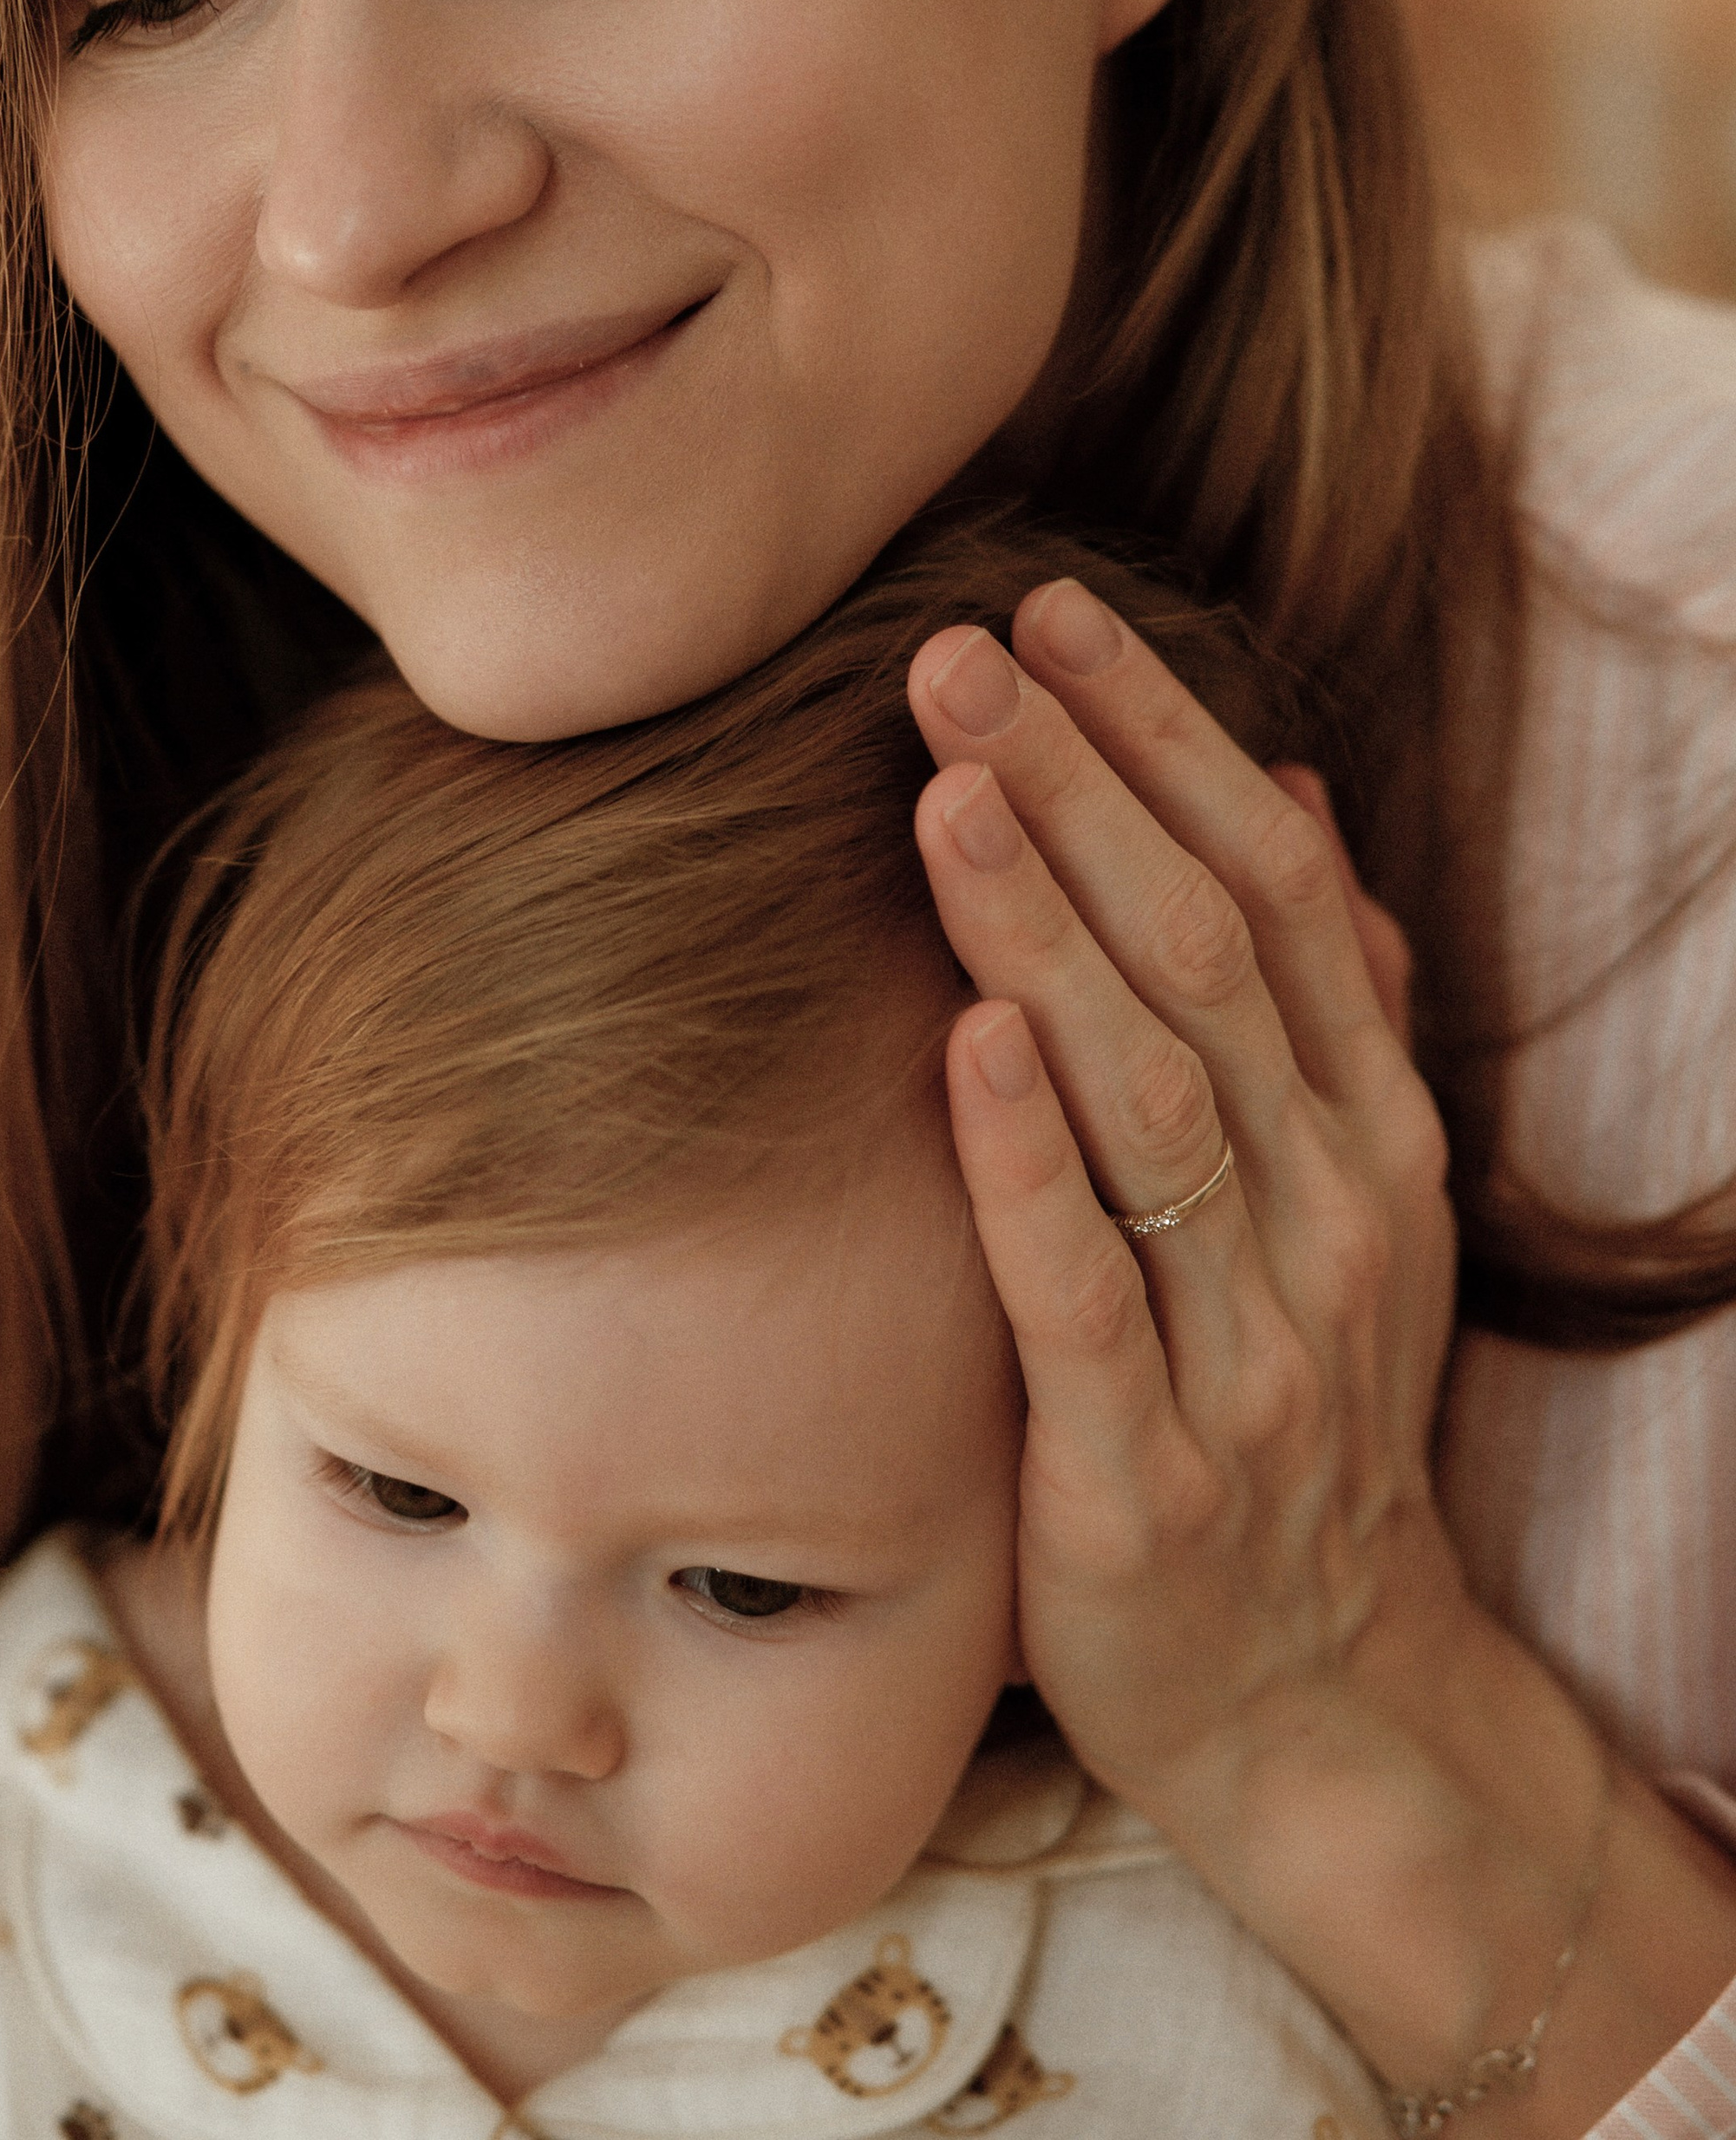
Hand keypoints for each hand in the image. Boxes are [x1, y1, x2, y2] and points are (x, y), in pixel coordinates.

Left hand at [909, 578, 1735, 2122]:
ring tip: (947, 788)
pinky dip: (1028, 1162)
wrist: (1314, 1700)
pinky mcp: (1142, 1476)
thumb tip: (1296, 789)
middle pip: (1205, 960)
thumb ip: (1329, 1003)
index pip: (1275, 888)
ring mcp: (1248, 1350)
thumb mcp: (1349, 1203)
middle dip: (1082, 791)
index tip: (1048, 614)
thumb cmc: (1296, 1411)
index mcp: (1368, 1136)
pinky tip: (962, 1035)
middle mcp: (1329, 1219)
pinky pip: (1084, 1296)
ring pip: (1152, 1101)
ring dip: (1045, 932)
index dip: (1164, 739)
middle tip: (952, 655)